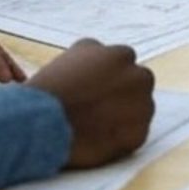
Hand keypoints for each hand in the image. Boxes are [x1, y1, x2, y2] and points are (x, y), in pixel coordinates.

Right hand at [29, 38, 154, 167]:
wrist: (45, 122)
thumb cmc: (54, 86)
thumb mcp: (73, 55)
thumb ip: (96, 52)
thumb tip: (103, 56)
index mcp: (123, 55)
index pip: (125, 63)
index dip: (111, 76)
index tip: (99, 87)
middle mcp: (139, 77)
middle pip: (139, 84)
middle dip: (124, 92)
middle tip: (101, 106)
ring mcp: (142, 107)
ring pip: (140, 109)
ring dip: (126, 114)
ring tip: (98, 123)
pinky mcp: (138, 134)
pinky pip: (135, 134)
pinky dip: (122, 136)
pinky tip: (101, 137)